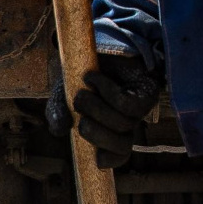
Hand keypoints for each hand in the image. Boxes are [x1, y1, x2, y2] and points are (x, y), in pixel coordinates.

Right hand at [64, 51, 167, 167]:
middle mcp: (126, 123)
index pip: (117, 155)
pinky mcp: (145, 91)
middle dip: (97, 136)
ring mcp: (138, 108)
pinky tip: (92, 78)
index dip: (109, 160)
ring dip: (97, 109)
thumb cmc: (80, 73)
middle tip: (80, 119)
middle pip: (121, 145)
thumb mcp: (62, 94)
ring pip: (122, 124)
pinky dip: (106, 92)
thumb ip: (57, 112)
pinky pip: (126, 103)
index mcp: (109, 129)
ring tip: (80, 93)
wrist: (96, 43)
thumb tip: (60, 131)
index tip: (96, 159)